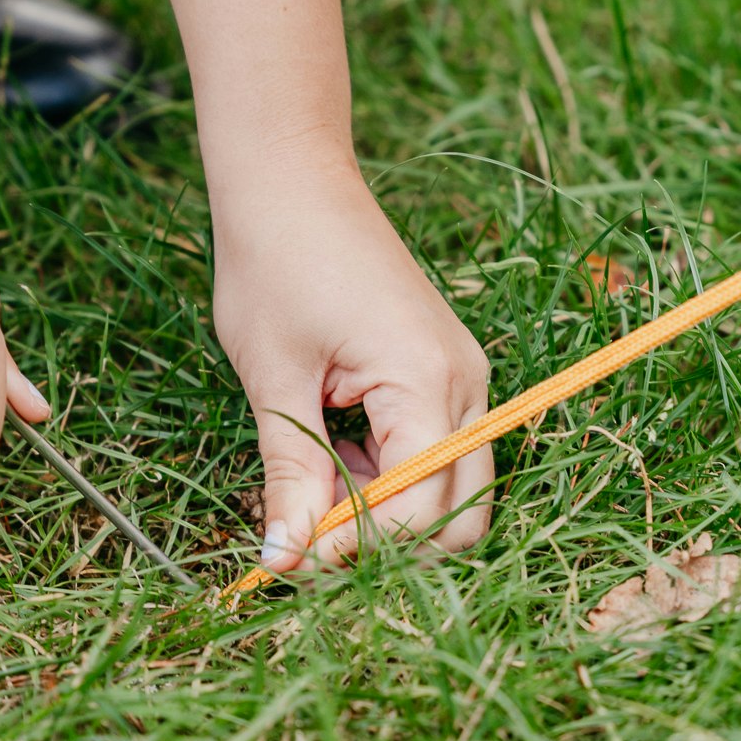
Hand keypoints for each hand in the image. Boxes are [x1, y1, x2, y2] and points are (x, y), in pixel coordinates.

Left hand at [212, 157, 491, 572]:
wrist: (293, 183)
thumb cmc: (275, 265)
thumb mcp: (274, 379)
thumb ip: (291, 474)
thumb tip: (283, 557)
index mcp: (426, 379)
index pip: (419, 507)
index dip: (357, 547)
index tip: (293, 553)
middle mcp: (466, 382)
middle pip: (463, 515)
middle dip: (392, 545)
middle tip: (313, 539)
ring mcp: (465, 376)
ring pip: (456, 490)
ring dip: (392, 513)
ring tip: (316, 488)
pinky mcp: (448, 371)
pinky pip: (442, 453)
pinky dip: (395, 478)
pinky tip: (337, 458)